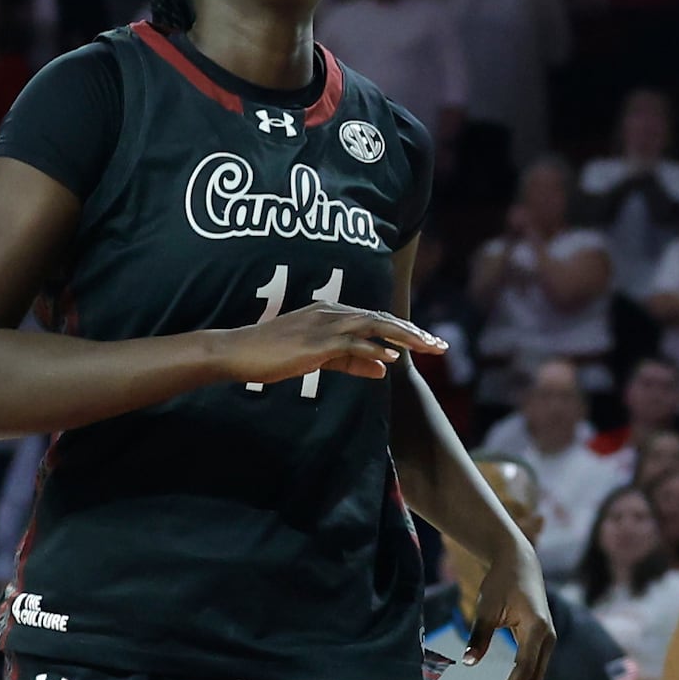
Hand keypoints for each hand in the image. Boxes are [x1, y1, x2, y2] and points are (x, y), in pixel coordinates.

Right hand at [212, 300, 449, 389]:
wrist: (238, 352)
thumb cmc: (272, 355)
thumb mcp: (319, 358)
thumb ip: (352, 361)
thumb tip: (385, 367)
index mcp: (332, 313)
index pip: (378, 319)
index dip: (406, 330)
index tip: (429, 343)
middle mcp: (332, 312)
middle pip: (383, 319)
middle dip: (414, 333)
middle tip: (440, 346)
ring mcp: (324, 325)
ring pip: (373, 326)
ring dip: (403, 337)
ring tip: (428, 348)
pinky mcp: (315, 342)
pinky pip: (351, 343)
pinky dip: (373, 348)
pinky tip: (392, 357)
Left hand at [459, 533, 559, 679]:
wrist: (520, 563)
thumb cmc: (501, 583)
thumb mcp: (486, 606)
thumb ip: (479, 635)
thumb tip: (467, 663)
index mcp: (537, 629)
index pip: (525, 669)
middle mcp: (548, 640)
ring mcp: (546, 645)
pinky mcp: (540, 647)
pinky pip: (528, 677)